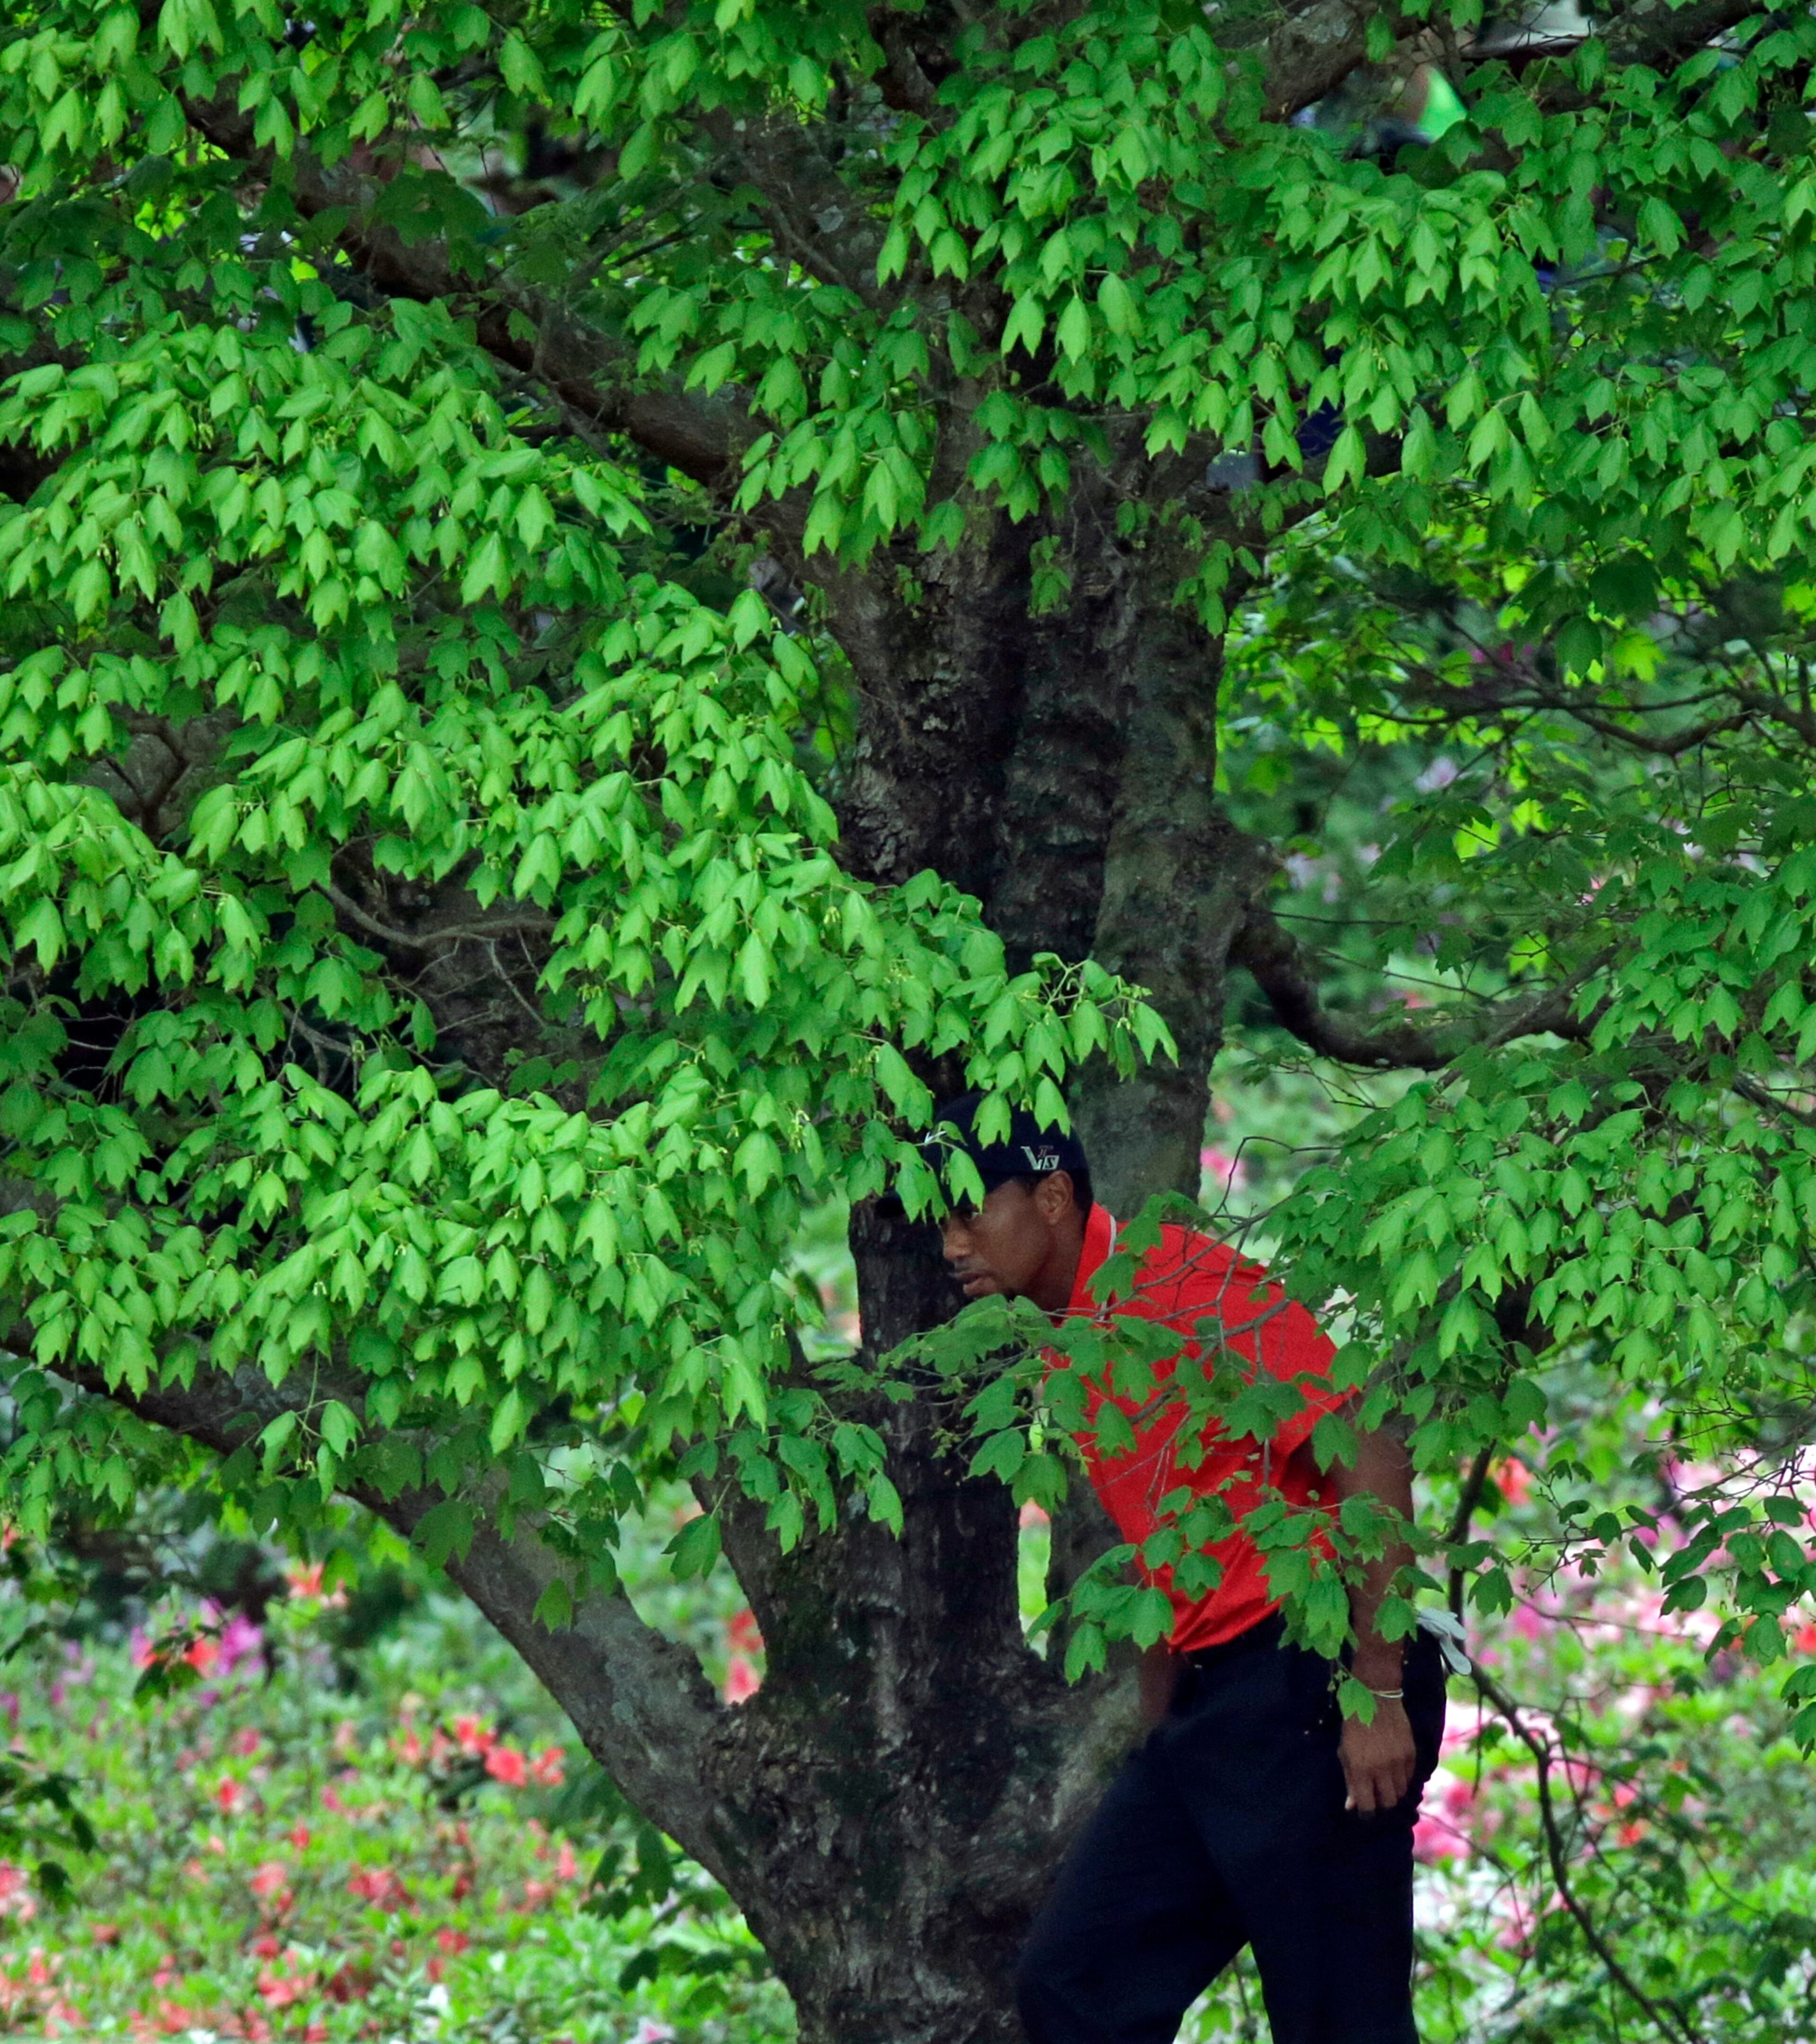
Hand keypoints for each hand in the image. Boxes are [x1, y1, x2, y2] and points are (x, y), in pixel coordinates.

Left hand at [1339, 1693, 1415, 1814]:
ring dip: (1392, 1792)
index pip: (1368, 1806)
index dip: (1366, 1813)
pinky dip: (1402, 1779)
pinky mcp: (1412, 1753)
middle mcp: (1382, 1769)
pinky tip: (1394, 1771)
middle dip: (1381, 1804)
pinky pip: (1410, 1777)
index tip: (1365, 1813)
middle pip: (1389, 1803)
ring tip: (1385, 1783)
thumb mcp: (1345, 1752)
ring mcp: (1399, 1761)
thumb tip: (1351, 1806)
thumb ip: (1350, 1780)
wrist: (1376, 1697)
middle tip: (1376, 1797)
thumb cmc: (1354, 1725)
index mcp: (1362, 1769)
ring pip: (1401, 1792)